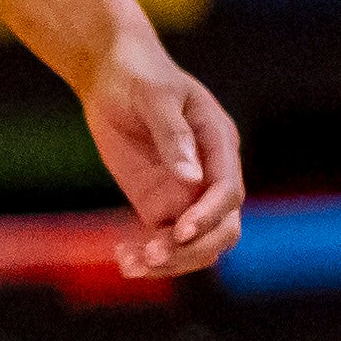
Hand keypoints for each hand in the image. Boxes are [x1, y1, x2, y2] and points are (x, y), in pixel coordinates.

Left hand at [82, 39, 246, 278]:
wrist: (112, 75)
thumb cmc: (138, 76)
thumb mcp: (154, 97)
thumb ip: (174, 135)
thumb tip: (192, 179)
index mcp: (219, 144)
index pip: (228, 192)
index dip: (208, 216)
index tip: (179, 231)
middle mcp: (210, 174)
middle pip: (222, 228)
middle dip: (192, 248)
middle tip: (151, 256)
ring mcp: (186, 192)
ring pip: (196, 243)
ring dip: (171, 261)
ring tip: (130, 265)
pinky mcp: (159, 202)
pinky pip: (164, 240)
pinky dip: (149, 255)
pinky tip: (122, 258)